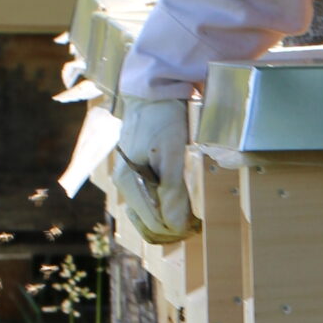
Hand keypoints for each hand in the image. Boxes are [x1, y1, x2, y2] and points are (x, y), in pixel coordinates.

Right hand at [112, 97, 198, 243]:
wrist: (152, 93)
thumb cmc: (163, 119)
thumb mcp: (171, 152)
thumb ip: (172, 189)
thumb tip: (175, 226)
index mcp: (128, 182)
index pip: (153, 223)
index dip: (177, 230)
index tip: (198, 225)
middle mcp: (124, 185)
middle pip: (148, 224)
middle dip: (173, 229)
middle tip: (197, 224)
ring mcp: (128, 180)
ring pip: (147, 217)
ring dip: (168, 223)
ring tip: (191, 218)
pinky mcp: (135, 174)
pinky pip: (148, 204)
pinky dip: (163, 212)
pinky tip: (179, 207)